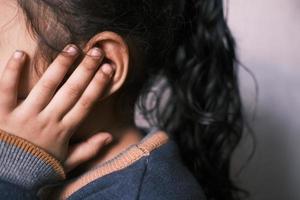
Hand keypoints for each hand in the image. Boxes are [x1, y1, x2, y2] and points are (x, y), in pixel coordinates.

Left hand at [0, 45, 113, 171]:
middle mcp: (47, 120)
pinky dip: (12, 72)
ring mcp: (25, 115)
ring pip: (46, 86)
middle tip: (97, 51)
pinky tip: (21, 54)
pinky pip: (6, 89)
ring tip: (72, 48)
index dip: (99, 84)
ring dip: (60, 65)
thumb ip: (89, 149)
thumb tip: (110, 136)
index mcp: (63, 130)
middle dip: (86, 69)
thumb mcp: (67, 162)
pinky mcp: (2, 114)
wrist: (6, 179)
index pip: (86, 103)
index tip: (109, 68)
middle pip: (71, 90)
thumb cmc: (37, 167)